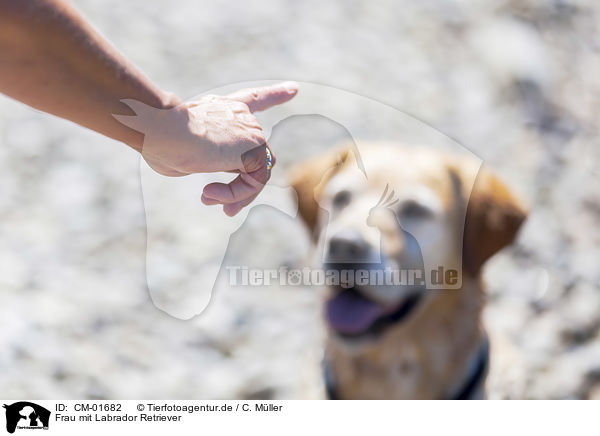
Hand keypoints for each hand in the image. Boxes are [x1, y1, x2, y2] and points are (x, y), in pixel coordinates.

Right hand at [114, 82, 297, 215]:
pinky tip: (209, 192)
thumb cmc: (157, 140)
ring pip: (256, 174)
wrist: (161, 128)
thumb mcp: (180, 147)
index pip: (254, 100)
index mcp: (223, 108)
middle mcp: (242, 116)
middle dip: (239, 188)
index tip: (294, 89)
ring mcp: (251, 131)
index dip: (274, 95)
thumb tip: (207, 166)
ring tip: (209, 198)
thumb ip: (201, 155)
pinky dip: (234, 194)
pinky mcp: (255, 148)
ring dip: (235, 195)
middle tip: (218, 205)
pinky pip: (253, 182)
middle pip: (254, 159)